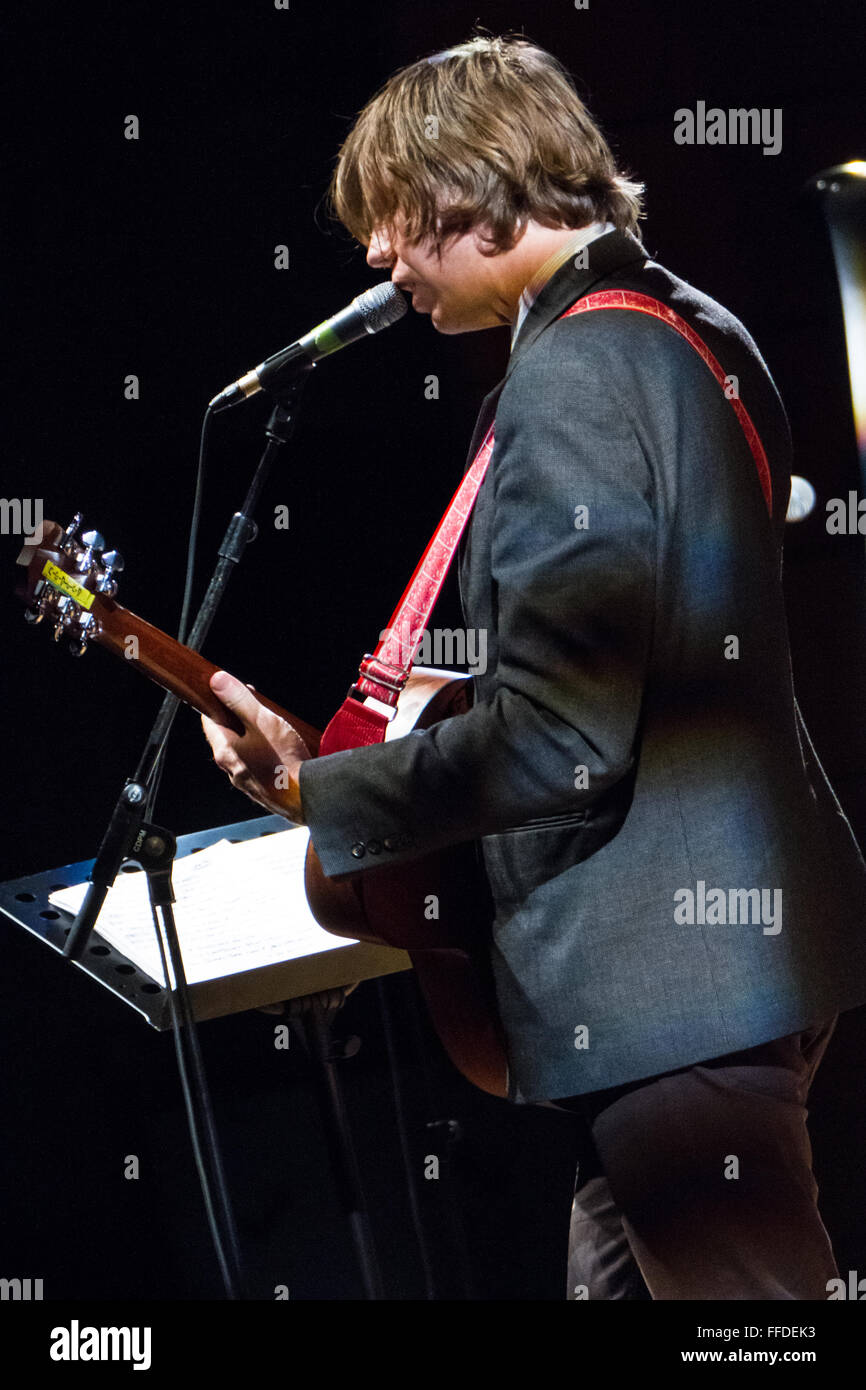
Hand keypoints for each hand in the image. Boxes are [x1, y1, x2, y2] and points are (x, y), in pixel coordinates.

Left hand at [201, 670, 310, 823]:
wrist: (306, 796)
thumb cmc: (283, 761)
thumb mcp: (261, 720)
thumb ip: (238, 700)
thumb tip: (217, 681)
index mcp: (224, 751)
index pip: (209, 721)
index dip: (218, 703)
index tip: (229, 692)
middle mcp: (231, 769)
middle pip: (227, 736)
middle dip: (240, 719)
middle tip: (258, 707)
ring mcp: (247, 781)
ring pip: (244, 751)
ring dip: (254, 737)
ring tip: (274, 728)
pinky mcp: (263, 789)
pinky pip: (258, 765)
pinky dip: (265, 754)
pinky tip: (282, 750)